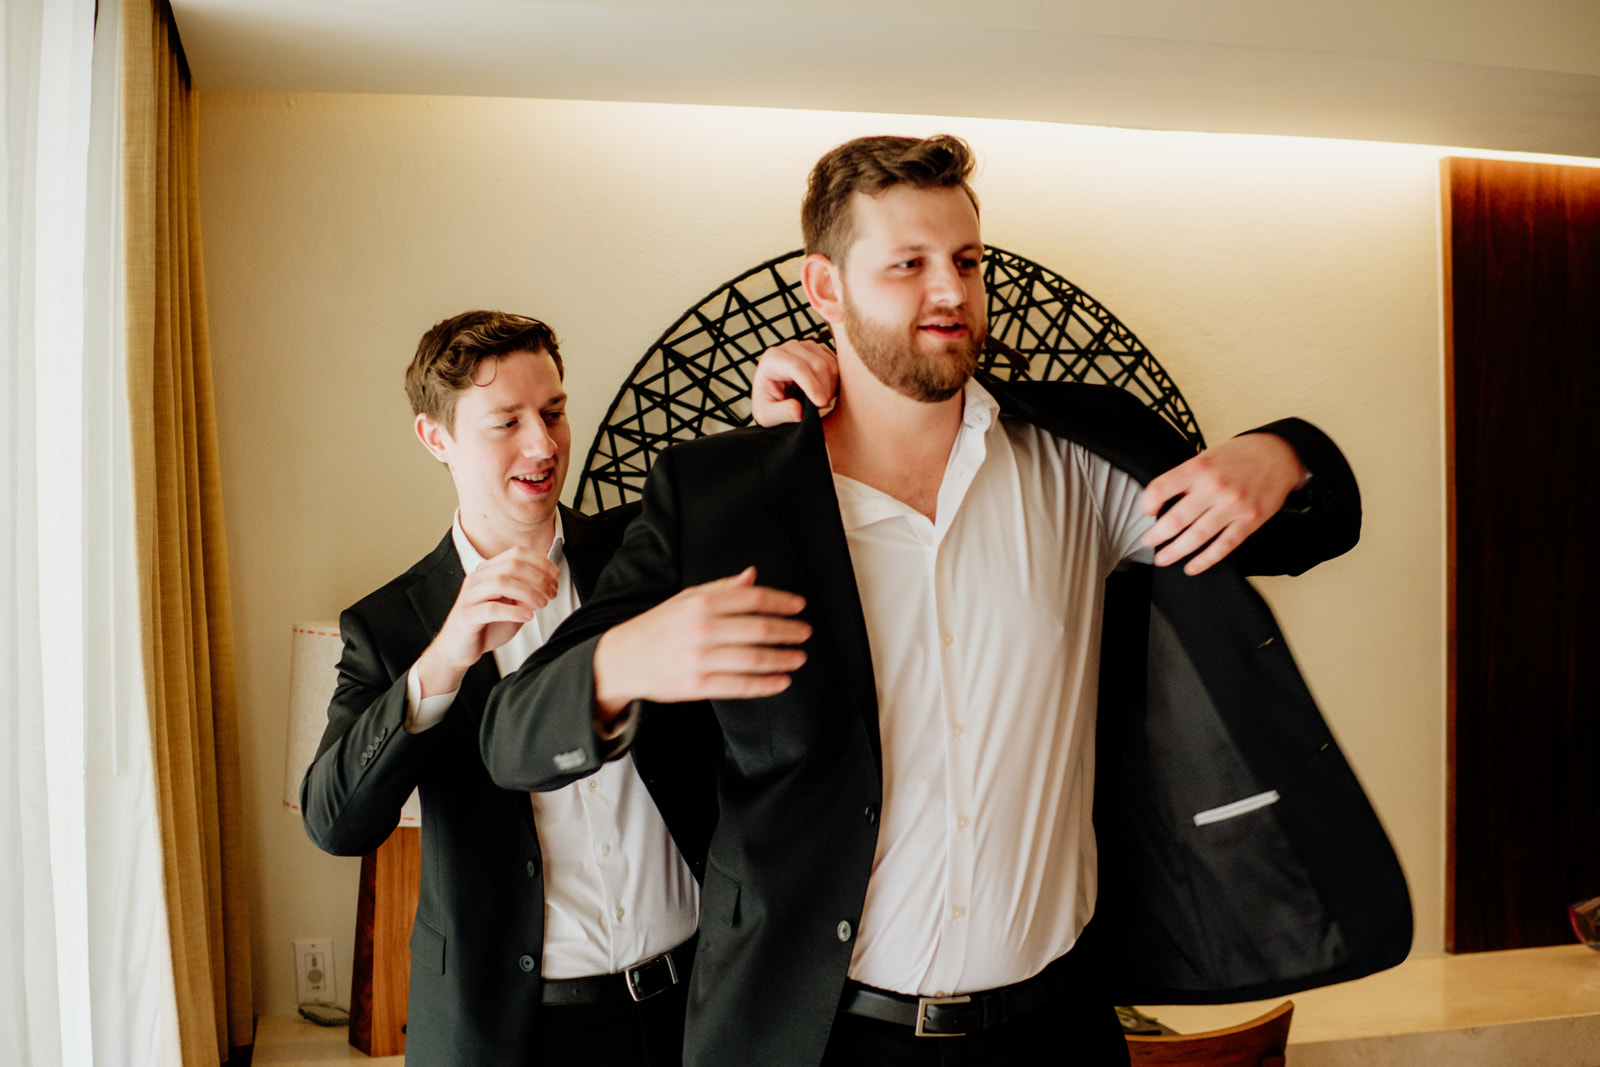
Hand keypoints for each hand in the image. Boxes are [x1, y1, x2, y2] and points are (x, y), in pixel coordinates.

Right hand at [414, 548, 559, 696]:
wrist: (458, 649)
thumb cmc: (485, 626)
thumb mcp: (512, 607)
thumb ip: (527, 595)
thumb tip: (547, 586)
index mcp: (488, 572)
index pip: (516, 554)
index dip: (540, 562)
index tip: (554, 576)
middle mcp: (477, 579)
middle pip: (511, 565)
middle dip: (538, 578)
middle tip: (551, 592)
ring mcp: (470, 596)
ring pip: (501, 582)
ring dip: (528, 592)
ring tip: (541, 603)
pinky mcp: (467, 616)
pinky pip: (491, 608)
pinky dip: (514, 611)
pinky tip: (527, 616)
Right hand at [591, 567, 809, 716]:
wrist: (623, 660)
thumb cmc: (658, 627)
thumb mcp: (686, 598)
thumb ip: (722, 588)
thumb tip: (752, 576)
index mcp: (700, 603)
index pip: (752, 599)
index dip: (781, 602)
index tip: (799, 607)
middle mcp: (701, 629)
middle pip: (757, 628)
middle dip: (788, 631)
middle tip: (804, 633)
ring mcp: (699, 659)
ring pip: (753, 658)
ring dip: (782, 658)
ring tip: (798, 657)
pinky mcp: (697, 686)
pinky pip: (739, 686)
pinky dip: (765, 684)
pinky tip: (781, 681)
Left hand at [750, 340, 839, 425]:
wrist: (774, 396)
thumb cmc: (768, 403)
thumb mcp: (768, 415)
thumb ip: (781, 413)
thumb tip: (797, 410)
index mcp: (771, 359)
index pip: (797, 367)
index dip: (812, 385)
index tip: (820, 403)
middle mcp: (789, 348)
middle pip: (817, 364)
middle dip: (824, 389)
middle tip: (820, 407)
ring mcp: (806, 347)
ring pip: (830, 363)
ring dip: (831, 386)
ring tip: (821, 401)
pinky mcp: (820, 351)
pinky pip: (836, 363)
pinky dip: (836, 380)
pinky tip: (827, 392)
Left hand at [1140, 433, 1306, 574]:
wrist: (1279, 455)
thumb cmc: (1240, 456)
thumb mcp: (1207, 456)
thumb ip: (1186, 477)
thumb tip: (1162, 502)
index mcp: (1199, 468)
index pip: (1161, 488)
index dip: (1147, 503)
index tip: (1146, 512)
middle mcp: (1214, 487)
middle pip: (1176, 519)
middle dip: (1157, 536)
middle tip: (1148, 542)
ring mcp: (1233, 506)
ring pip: (1197, 536)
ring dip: (1175, 551)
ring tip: (1163, 558)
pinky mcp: (1249, 521)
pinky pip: (1224, 546)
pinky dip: (1205, 560)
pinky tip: (1192, 566)